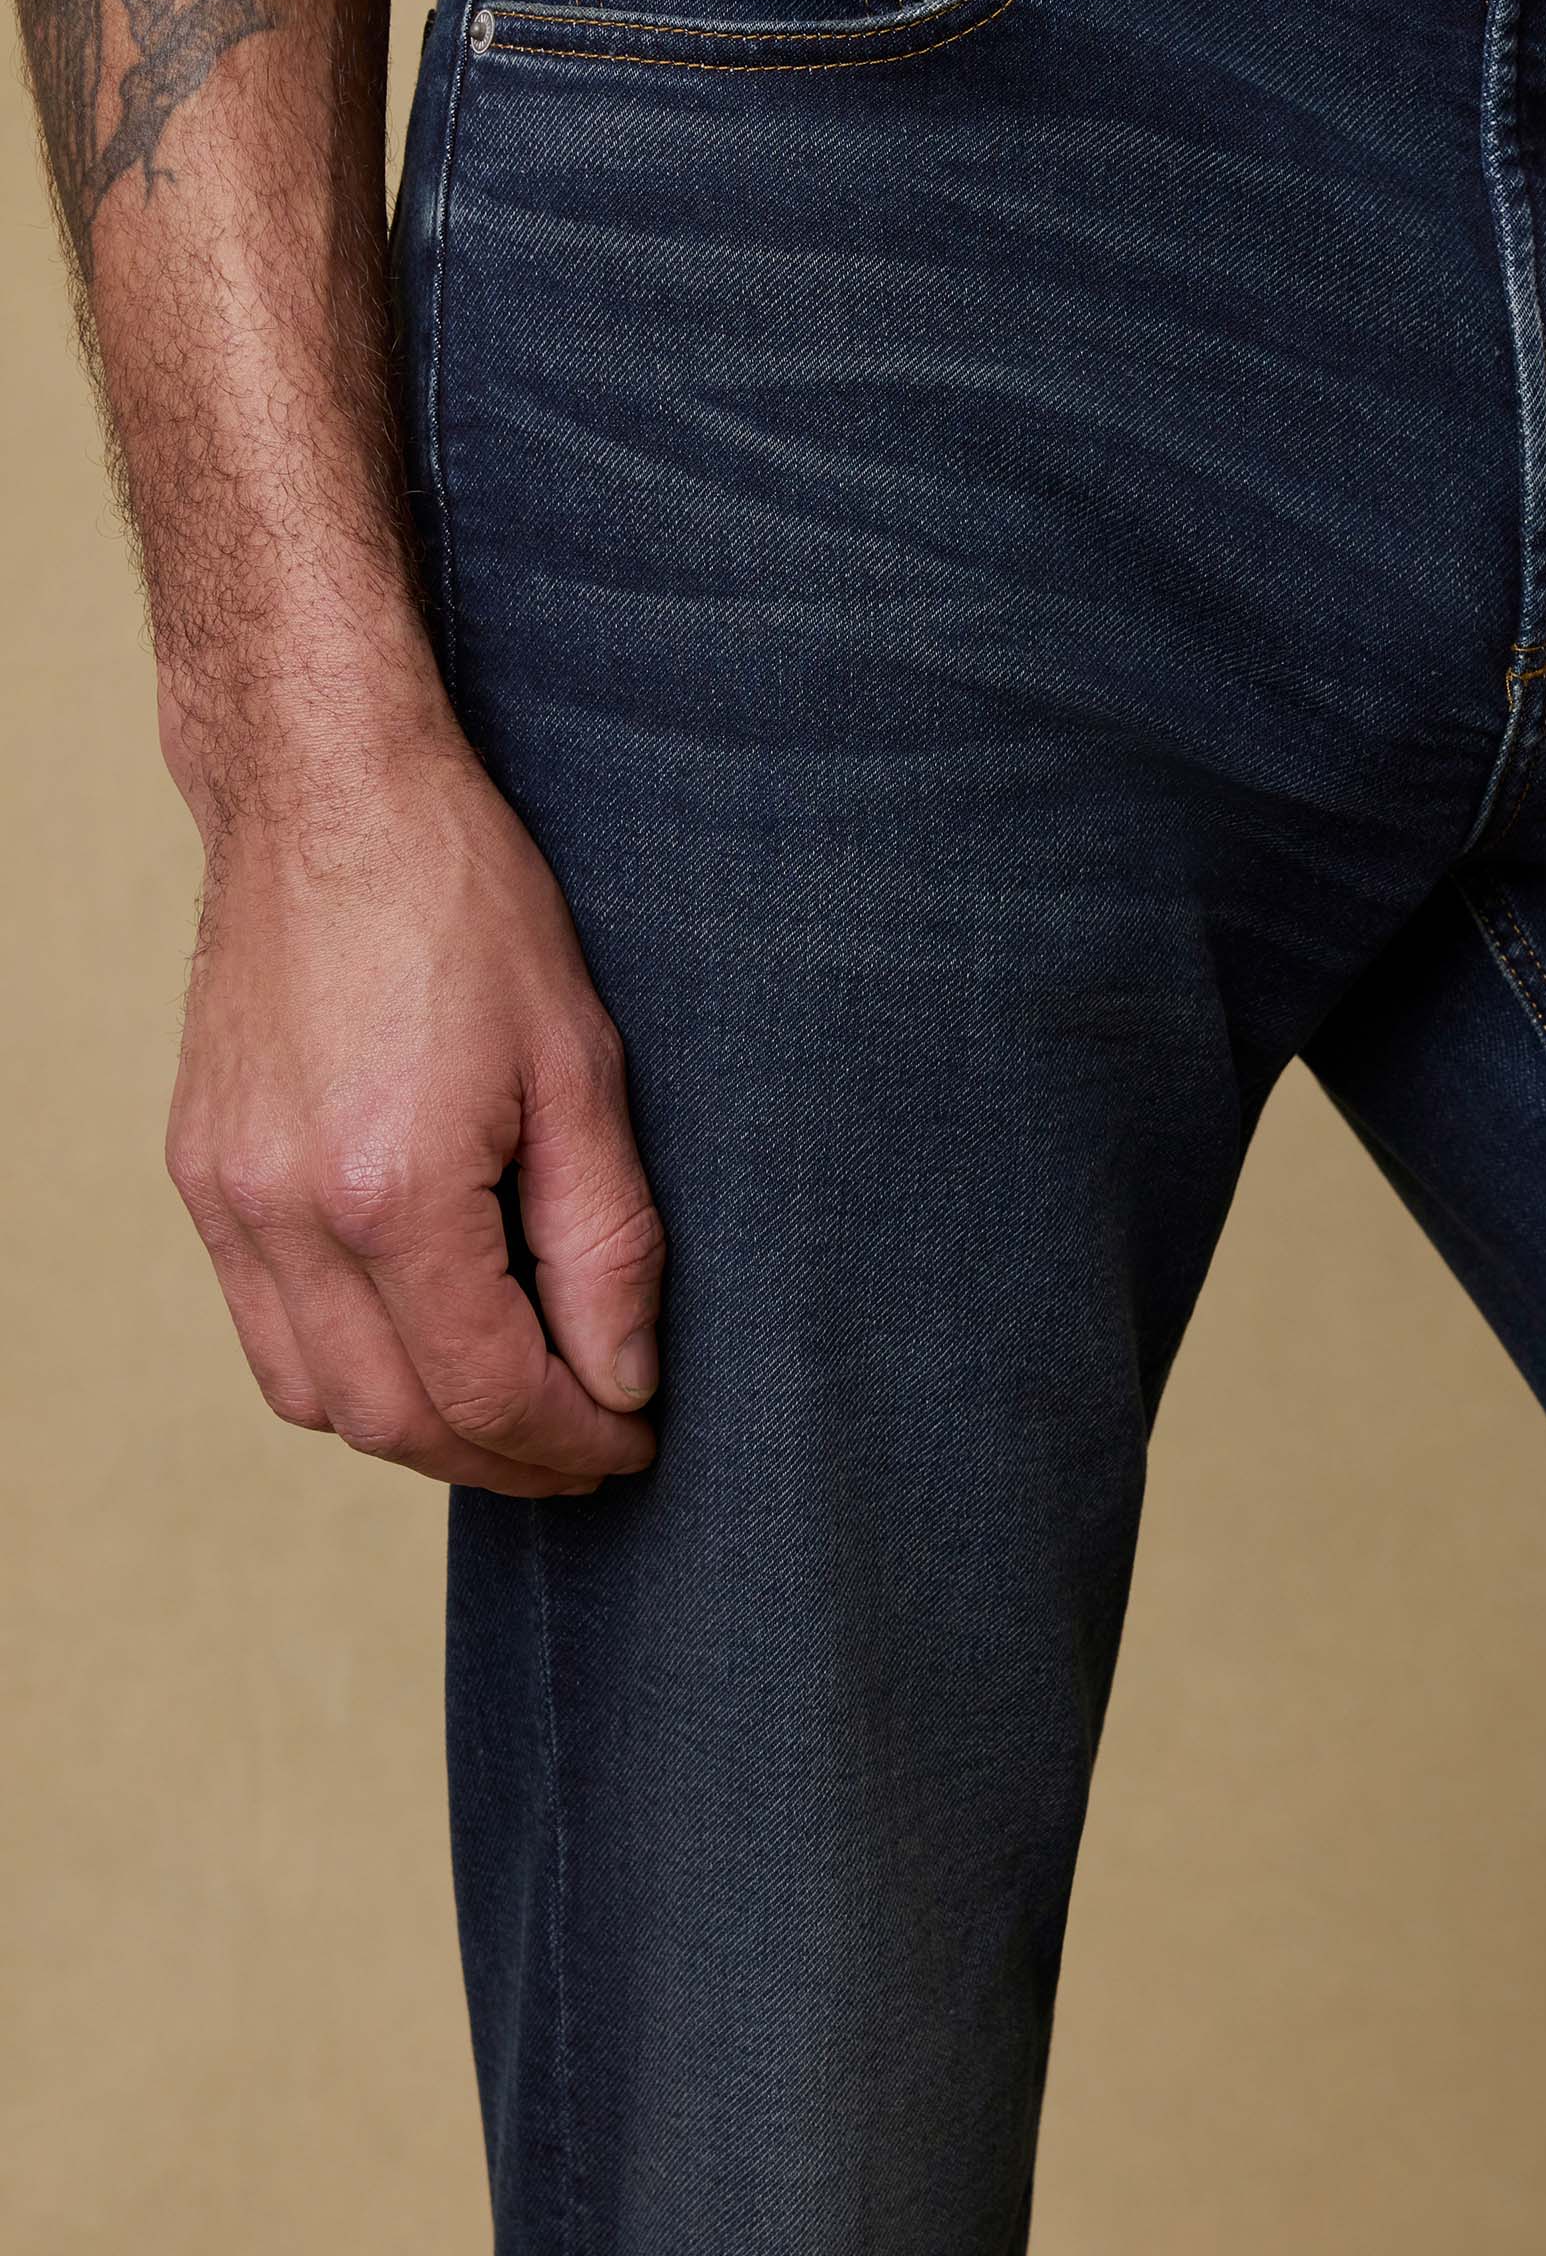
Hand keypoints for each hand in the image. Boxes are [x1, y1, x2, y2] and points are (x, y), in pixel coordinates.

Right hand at [165, 726, 662, 1495]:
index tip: (634, 1441)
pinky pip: (265, 1329)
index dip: (570, 1440)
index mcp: (390, 1189)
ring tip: (518, 1410)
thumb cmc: (465, 903)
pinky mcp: (200, 1172)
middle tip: (590, 1450)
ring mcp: (225, 1197)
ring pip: (316, 1397)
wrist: (327, 796)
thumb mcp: (581, 1068)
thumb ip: (606, 1244)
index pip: (485, 1389)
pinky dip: (348, 1370)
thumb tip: (623, 1380)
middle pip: (393, 1420)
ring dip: (421, 1431)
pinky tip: (427, 1340)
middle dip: (503, 1459)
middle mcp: (285, 1213)